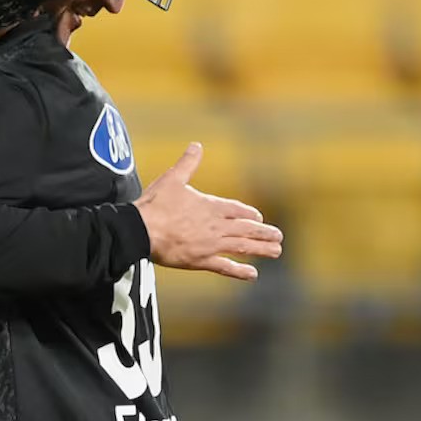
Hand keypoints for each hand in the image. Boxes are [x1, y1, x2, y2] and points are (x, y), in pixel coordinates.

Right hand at [134, 142, 282, 280]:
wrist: (142, 230)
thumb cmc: (156, 204)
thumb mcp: (172, 179)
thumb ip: (187, 163)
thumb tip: (196, 145)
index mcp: (211, 206)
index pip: (236, 210)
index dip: (249, 214)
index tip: (258, 217)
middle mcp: (216, 226)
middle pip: (247, 229)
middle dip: (264, 233)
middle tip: (278, 237)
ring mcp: (211, 245)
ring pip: (243, 247)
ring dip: (261, 249)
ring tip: (276, 251)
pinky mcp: (201, 260)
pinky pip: (225, 267)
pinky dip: (240, 271)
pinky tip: (252, 274)